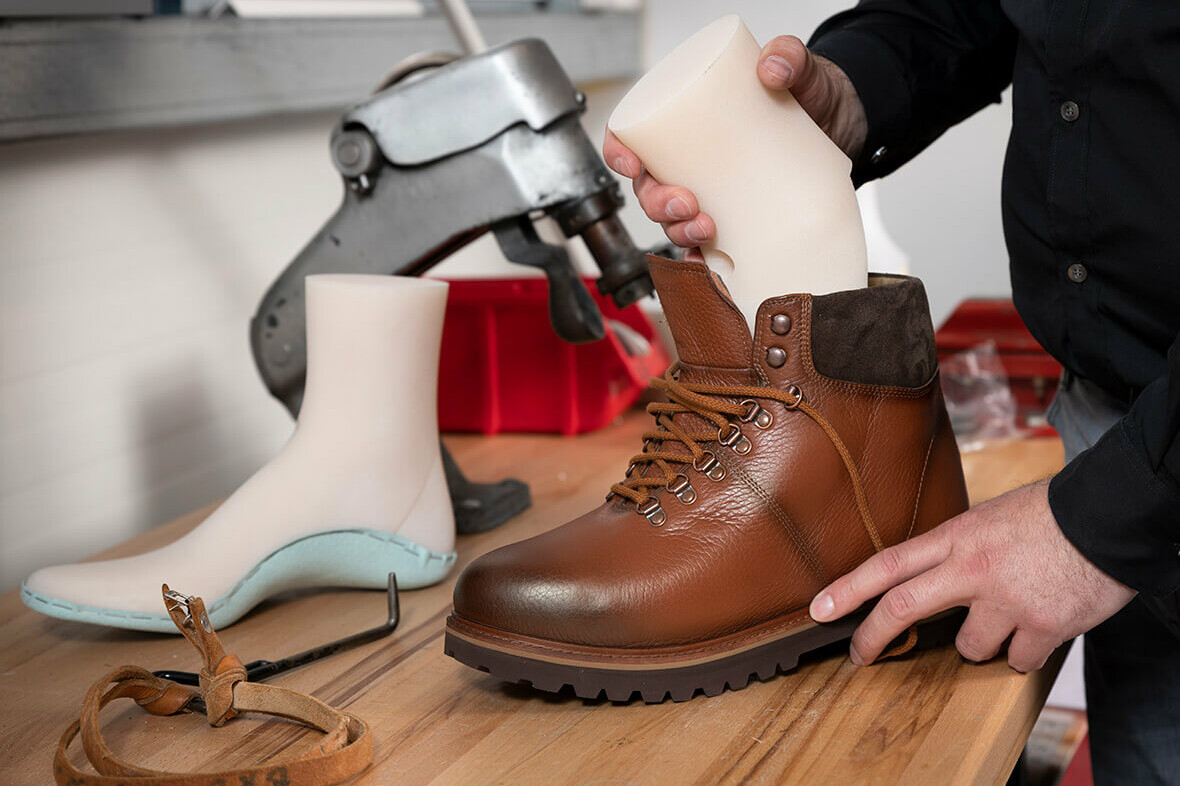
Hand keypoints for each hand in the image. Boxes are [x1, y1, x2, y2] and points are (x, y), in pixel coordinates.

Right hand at [603, 35, 867, 258]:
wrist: (848, 126)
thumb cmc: (812, 95)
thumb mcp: (803, 70)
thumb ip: (791, 55)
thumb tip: (772, 66)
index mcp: (688, 121)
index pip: (634, 136)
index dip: (619, 153)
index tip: (631, 164)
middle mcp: (692, 160)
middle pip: (649, 188)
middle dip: (656, 203)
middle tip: (687, 203)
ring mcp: (713, 192)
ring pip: (673, 221)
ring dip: (678, 231)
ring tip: (706, 230)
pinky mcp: (737, 218)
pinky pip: (708, 247)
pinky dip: (703, 260)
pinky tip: (710, 265)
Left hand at [809, 479, 1136, 671]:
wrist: (1110, 517)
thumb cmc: (1050, 514)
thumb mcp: (989, 518)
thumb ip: (957, 547)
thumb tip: (932, 574)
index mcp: (957, 536)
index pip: (888, 564)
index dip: (848, 590)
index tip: (819, 610)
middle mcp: (972, 568)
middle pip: (903, 607)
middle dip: (872, 637)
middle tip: (858, 655)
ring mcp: (1006, 600)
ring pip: (968, 647)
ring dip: (980, 643)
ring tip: (1006, 615)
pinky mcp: (1042, 626)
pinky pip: (1017, 660)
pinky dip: (1024, 653)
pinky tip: (1039, 628)